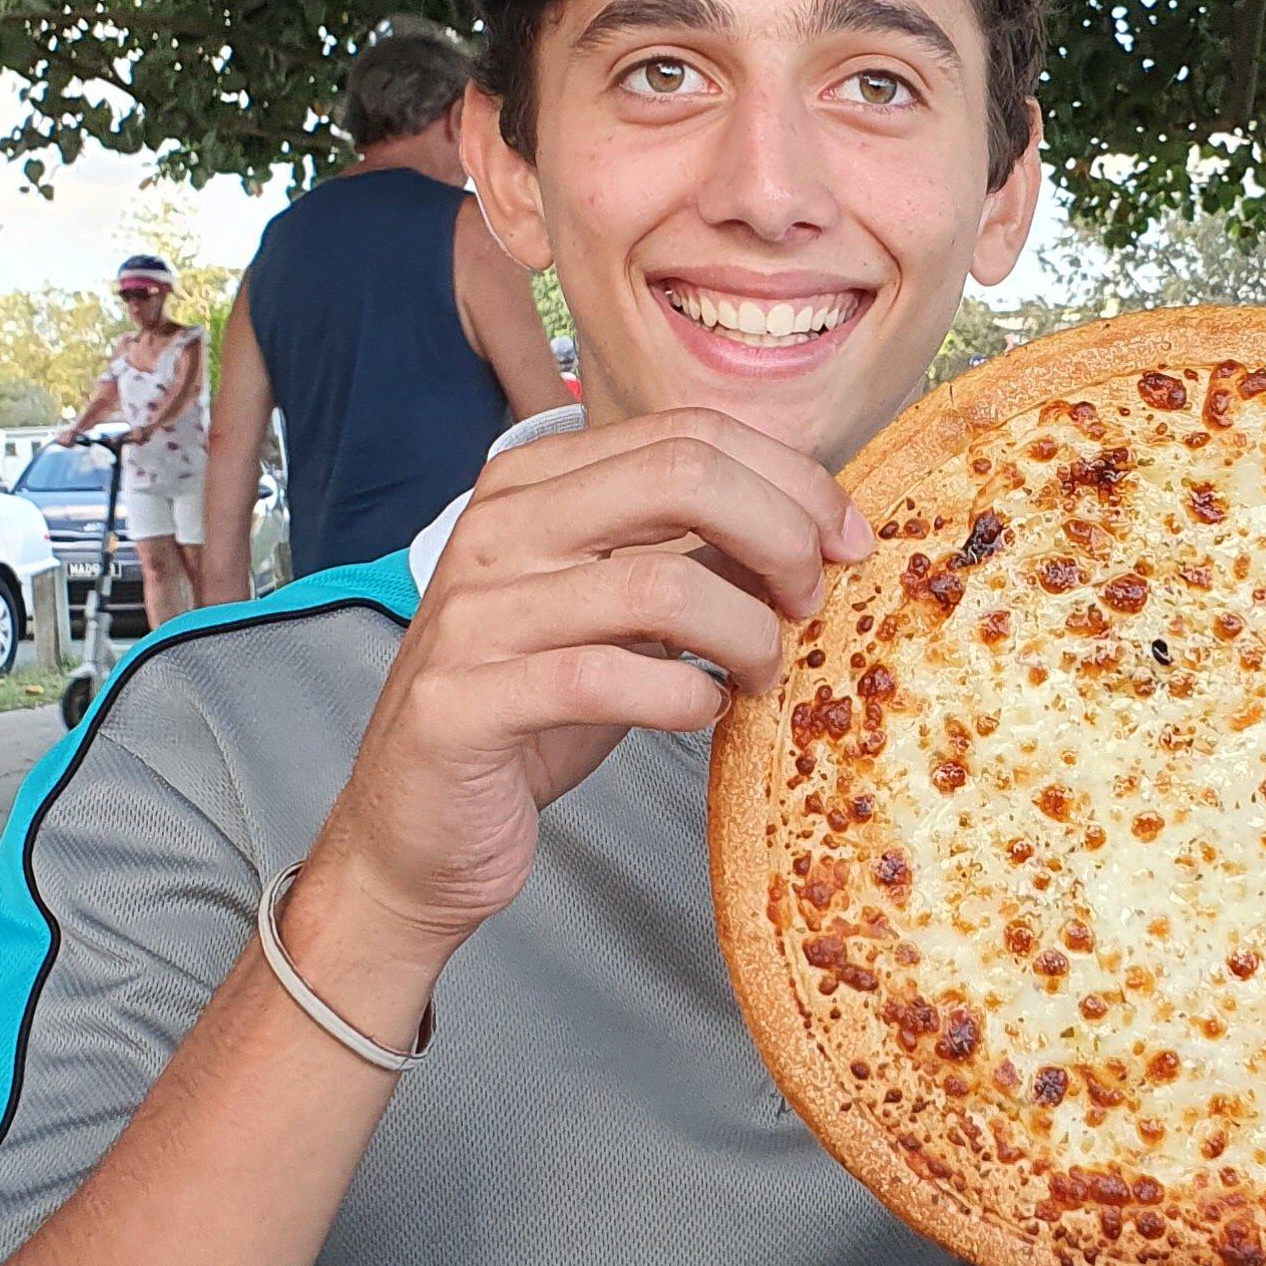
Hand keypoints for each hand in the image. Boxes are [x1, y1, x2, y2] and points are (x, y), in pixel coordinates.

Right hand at [287, 413, 873, 1013]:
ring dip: (747, 633)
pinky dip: (684, 698)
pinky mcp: (461, 703)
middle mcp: (497, 529)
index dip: (789, 479)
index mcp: (533, 485)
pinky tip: (703, 713)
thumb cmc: (533, 715)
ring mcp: (473, 614)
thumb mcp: (623, 618)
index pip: (686, 434)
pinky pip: (604, 680)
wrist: (420, 832)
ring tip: (764, 674)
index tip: (846, 541)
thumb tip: (812, 528)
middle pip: (680, 475)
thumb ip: (696, 558)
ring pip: (658, 583)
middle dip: (782, 535)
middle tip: (816, 601)